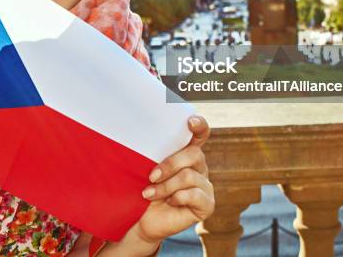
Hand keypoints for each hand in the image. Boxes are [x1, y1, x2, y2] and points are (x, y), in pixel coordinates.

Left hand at [132, 115, 214, 245]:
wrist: (141, 220)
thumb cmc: (143, 188)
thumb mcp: (145, 167)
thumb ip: (151, 151)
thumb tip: (136, 131)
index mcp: (186, 153)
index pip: (200, 133)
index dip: (199, 125)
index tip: (189, 122)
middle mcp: (199, 166)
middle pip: (194, 154)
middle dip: (170, 164)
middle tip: (151, 176)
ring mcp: (205, 185)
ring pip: (190, 176)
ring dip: (166, 186)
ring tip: (149, 194)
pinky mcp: (207, 204)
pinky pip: (195, 195)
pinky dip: (178, 198)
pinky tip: (169, 202)